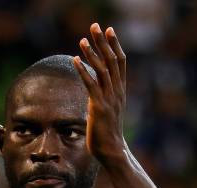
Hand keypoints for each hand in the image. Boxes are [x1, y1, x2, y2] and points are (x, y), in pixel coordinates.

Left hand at [72, 23, 126, 163]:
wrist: (113, 151)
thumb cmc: (107, 133)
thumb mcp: (107, 111)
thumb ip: (102, 98)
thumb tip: (93, 92)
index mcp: (120, 91)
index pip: (120, 63)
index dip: (114, 45)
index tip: (109, 31)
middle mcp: (117, 92)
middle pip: (112, 61)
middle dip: (103, 42)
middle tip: (95, 26)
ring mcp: (109, 99)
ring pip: (102, 70)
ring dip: (92, 53)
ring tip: (82, 39)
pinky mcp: (99, 108)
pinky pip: (91, 85)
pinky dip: (83, 71)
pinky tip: (76, 60)